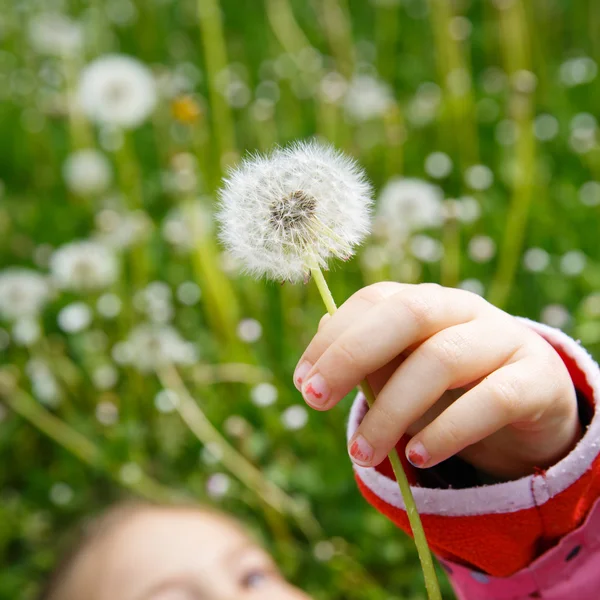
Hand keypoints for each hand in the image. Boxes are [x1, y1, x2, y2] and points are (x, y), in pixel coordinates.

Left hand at [294, 282, 580, 480]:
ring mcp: (502, 337)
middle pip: (406, 314)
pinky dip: (448, 430)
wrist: (530, 400)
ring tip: (362, 454)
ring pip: (440, 360)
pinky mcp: (535, 379)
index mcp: (423, 301)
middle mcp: (461, 308)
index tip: (303, 382)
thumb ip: (366, 363)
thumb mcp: (402, 373)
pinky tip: (419, 456)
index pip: (371, 301)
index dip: (332, 338)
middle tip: (314, 400)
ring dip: (391, 411)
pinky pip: (491, 400)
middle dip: (351, 355)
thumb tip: (317, 359)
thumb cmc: (449, 386)